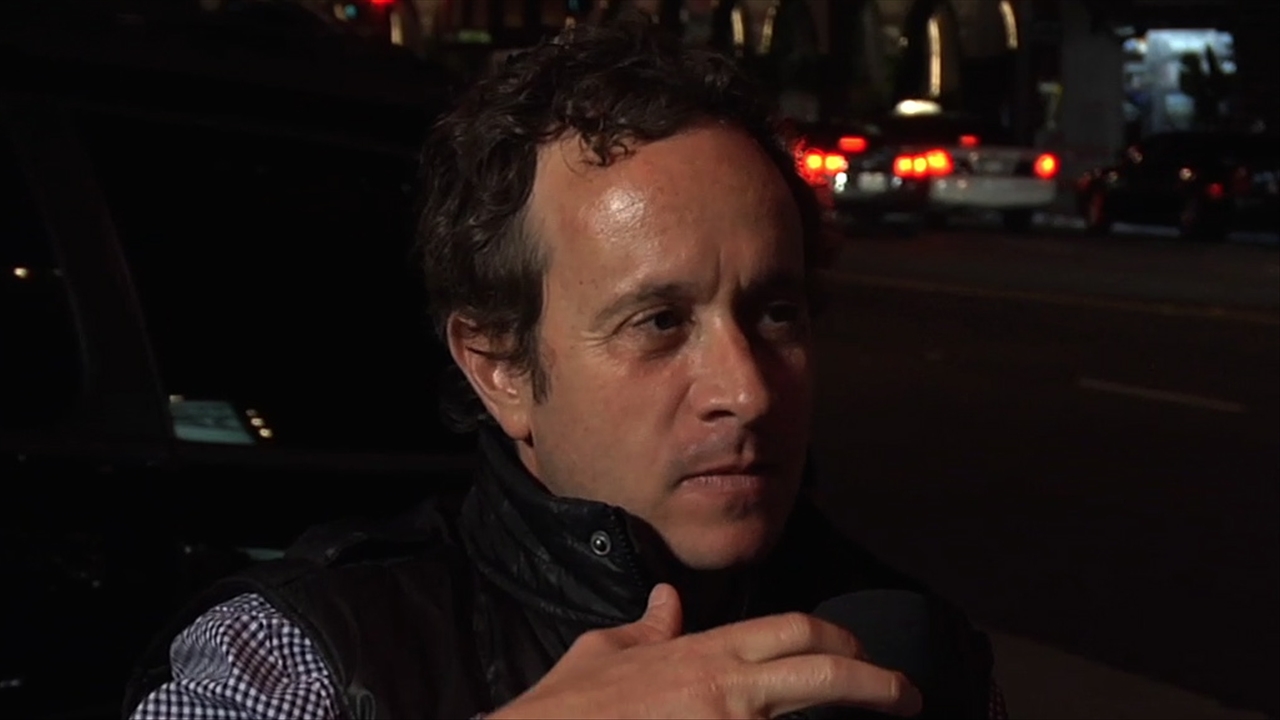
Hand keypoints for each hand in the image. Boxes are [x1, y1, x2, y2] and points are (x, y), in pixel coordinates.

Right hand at [487, 583, 921, 719]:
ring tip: (883, 718)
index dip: (838, 640)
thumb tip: (666, 602)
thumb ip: (646, 627)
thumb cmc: (566, 708)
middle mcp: (726, 689)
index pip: (792, 632)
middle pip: (822, 673)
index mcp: (704, 654)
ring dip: (847, 719)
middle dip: (876, 683)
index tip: (862, 653)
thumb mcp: (605, 653)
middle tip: (905, 695)